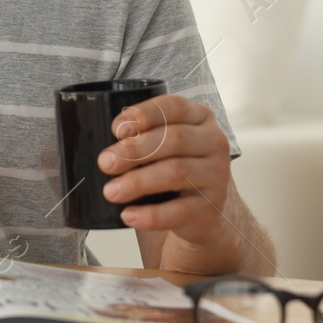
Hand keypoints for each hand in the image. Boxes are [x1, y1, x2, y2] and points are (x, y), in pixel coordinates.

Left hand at [96, 94, 249, 274]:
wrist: (203, 211)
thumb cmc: (174, 167)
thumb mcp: (165, 144)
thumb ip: (143, 137)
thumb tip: (105, 150)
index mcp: (200, 117)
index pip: (173, 107)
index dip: (143, 115)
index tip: (115, 130)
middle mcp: (214, 142)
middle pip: (173, 139)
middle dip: (134, 150)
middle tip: (105, 162)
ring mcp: (217, 175)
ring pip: (176, 172)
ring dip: (137, 182)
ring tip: (111, 191)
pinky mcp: (212, 207)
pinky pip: (179, 211)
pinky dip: (150, 215)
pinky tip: (128, 215)